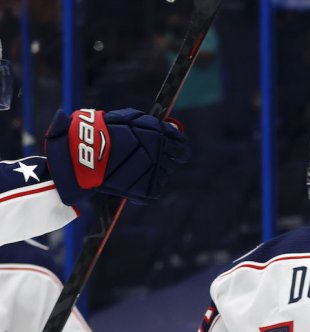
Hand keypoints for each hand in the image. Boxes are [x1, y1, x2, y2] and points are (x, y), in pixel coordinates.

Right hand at [44, 108, 189, 204]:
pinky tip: (130, 182)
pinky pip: (152, 189)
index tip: (174, 151)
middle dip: (162, 161)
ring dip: (151, 173)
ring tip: (131, 170)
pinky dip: (143, 187)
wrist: (81, 153)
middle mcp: (161, 152)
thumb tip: (171, 127)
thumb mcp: (127, 119)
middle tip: (143, 160)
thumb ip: (150, 125)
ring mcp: (155, 171)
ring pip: (162, 175)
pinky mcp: (147, 188)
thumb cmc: (100, 131)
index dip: (178, 149)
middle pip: (172, 162)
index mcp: (158, 133)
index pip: (181, 146)